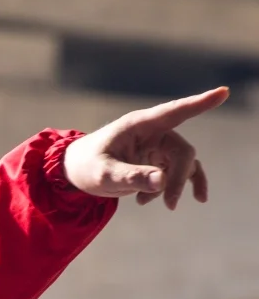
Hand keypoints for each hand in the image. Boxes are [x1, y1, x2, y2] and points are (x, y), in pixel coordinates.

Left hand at [63, 87, 228, 208]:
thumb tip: (162, 181)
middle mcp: (153, 132)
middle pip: (183, 152)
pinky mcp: (157, 161)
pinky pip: (175, 174)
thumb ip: (131, 177)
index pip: (175, 111)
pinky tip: (149, 202)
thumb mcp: (104, 174)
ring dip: (176, 186)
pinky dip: (170, 189)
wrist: (76, 172)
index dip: (201, 103)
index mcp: (139, 125)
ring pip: (184, 165)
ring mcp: (157, 146)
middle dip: (179, 179)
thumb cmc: (87, 166)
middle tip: (169, 204)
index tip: (223, 92)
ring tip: (160, 205)